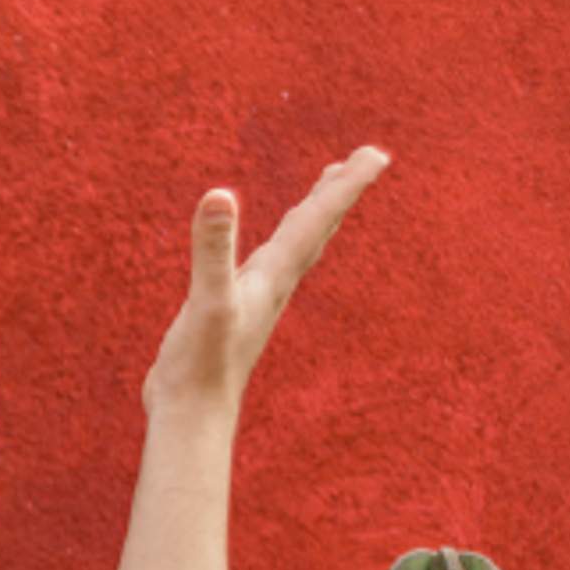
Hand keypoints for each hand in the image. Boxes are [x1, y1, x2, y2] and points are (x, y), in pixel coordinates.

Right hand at [149, 146, 389, 410]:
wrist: (192, 416)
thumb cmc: (202, 364)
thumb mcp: (208, 299)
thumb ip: (214, 249)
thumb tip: (220, 195)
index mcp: (274, 276)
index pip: (316, 220)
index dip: (346, 185)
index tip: (377, 154)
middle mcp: (273, 284)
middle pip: (316, 229)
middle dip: (338, 193)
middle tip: (366, 158)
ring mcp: (255, 298)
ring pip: (296, 248)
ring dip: (313, 217)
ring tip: (324, 190)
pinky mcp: (233, 310)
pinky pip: (268, 266)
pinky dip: (279, 244)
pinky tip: (269, 249)